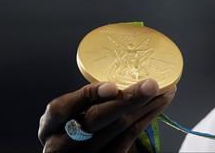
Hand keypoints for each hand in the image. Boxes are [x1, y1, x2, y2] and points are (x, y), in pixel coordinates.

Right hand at [39, 79, 175, 152]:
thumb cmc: (72, 126)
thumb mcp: (69, 113)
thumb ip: (87, 99)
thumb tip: (125, 70)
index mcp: (50, 125)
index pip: (63, 109)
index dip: (87, 96)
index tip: (112, 86)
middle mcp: (61, 144)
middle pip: (96, 120)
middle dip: (128, 100)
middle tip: (152, 84)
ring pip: (118, 130)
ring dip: (146, 107)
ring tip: (164, 90)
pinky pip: (128, 140)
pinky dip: (146, 120)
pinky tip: (157, 107)